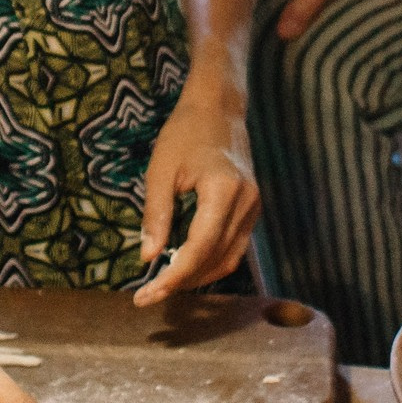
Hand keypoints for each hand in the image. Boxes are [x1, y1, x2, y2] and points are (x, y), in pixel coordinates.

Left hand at [133, 84, 260, 306]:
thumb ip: (156, 215)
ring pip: (229, 259)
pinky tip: (186, 266)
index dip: (174, 276)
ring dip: (198, 277)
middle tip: (148, 295)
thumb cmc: (185, 132)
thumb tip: (147, 258)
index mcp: (223, 191)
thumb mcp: (161, 170)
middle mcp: (246, 203)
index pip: (199, 248)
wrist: (218, 107)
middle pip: (216, 259)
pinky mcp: (253, 209)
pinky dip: (210, 262)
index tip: (147, 293)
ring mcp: (254, 207)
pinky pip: (235, 247)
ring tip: (164, 285)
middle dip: (182, 282)